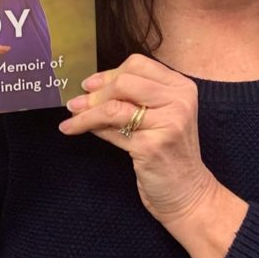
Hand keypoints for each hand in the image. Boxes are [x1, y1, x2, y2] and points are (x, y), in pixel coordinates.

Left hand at [60, 54, 216, 226]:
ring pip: (114, 107)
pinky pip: (112, 131)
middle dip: (96, 92)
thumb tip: (90, 88)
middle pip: (125, 82)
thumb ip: (136, 99)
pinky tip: (76, 130)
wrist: (188, 192)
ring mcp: (167, 124)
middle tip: (78, 102)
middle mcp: (179, 102)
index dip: (109, 73)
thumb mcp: (161, 117)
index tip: (90, 84)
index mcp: (182, 88)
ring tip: (70, 116)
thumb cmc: (171, 153)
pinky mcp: (152, 147)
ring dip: (86, 112)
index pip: (139, 65)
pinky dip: (90, 128)